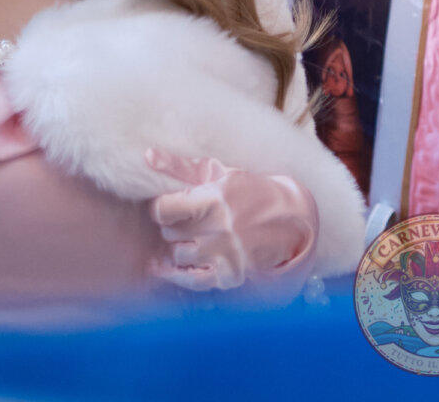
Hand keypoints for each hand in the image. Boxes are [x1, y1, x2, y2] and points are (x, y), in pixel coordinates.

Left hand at [146, 148, 317, 298]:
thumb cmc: (251, 191)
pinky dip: (177, 275)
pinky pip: (192, 280)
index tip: (169, 206)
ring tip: (191, 237)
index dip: (161, 208)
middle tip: (186, 220)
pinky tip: (167, 268)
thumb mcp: (219, 172)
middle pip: (170, 233)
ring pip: (178, 255)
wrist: (291, 218)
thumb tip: (147, 156)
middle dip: (173, 226)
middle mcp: (219, 229)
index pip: (163, 210)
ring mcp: (225, 255)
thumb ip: (180, 167)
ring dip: (180, 246)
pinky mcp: (230, 275)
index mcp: (214, 199)